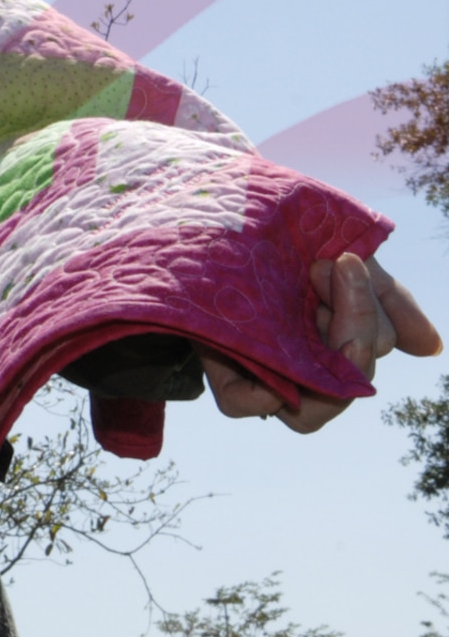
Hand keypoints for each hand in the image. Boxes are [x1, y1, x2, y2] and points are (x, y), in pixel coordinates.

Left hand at [199, 251, 441, 433]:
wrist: (210, 228)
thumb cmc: (279, 247)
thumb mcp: (342, 260)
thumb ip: (387, 301)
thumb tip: (430, 347)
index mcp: (341, 342)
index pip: (373, 350)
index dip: (366, 316)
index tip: (348, 259)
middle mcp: (311, 369)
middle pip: (351, 380)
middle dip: (351, 319)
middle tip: (327, 266)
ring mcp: (272, 381)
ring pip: (312, 407)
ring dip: (317, 348)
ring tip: (301, 295)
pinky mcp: (230, 386)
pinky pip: (247, 405)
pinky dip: (263, 385)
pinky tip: (266, 341)